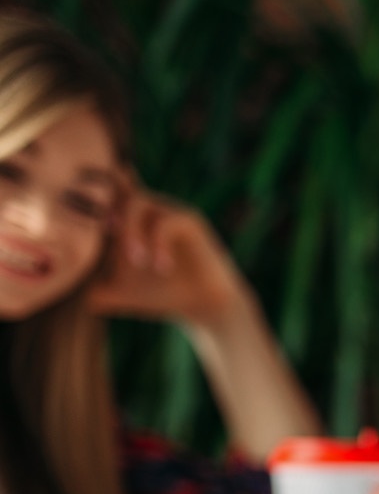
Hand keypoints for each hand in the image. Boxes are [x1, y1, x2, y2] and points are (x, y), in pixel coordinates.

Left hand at [84, 188, 257, 329]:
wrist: (202, 307)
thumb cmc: (160, 297)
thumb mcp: (118, 294)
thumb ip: (91, 289)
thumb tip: (61, 295)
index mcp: (129, 223)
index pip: (107, 193)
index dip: (94, 186)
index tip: (79, 190)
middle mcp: (148, 211)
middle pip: (117, 194)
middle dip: (109, 219)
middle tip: (115, 251)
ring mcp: (169, 212)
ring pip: (139, 204)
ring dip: (132, 232)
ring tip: (138, 262)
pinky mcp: (190, 221)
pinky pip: (166, 221)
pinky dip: (158, 243)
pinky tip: (161, 266)